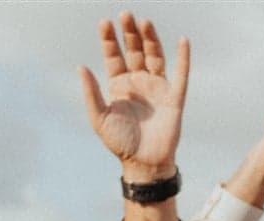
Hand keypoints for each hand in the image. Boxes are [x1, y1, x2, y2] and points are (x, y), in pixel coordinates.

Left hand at [78, 11, 188, 180]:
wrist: (143, 163)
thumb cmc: (120, 143)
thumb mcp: (99, 117)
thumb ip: (91, 92)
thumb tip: (81, 66)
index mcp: (120, 85)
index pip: (114, 56)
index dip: (109, 40)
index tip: (105, 23)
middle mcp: (139, 82)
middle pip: (135, 50)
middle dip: (129, 33)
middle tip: (125, 14)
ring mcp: (157, 87)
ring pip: (155, 56)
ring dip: (150, 39)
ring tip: (143, 22)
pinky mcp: (174, 97)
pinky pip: (181, 74)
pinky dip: (183, 57)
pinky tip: (182, 40)